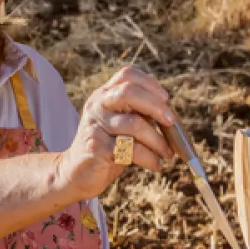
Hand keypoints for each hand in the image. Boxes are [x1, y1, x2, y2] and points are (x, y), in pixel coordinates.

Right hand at [54, 65, 175, 197]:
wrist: (77, 173)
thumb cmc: (108, 147)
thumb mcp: (123, 125)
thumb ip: (141, 114)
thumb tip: (171, 113)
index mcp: (104, 95)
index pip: (126, 75)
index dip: (149, 83)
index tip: (166, 99)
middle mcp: (97, 105)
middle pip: (129, 93)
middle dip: (156, 107)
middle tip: (172, 123)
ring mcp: (94, 125)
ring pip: (134, 124)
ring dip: (158, 141)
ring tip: (167, 154)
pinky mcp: (96, 147)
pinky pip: (130, 149)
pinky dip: (149, 158)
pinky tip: (156, 165)